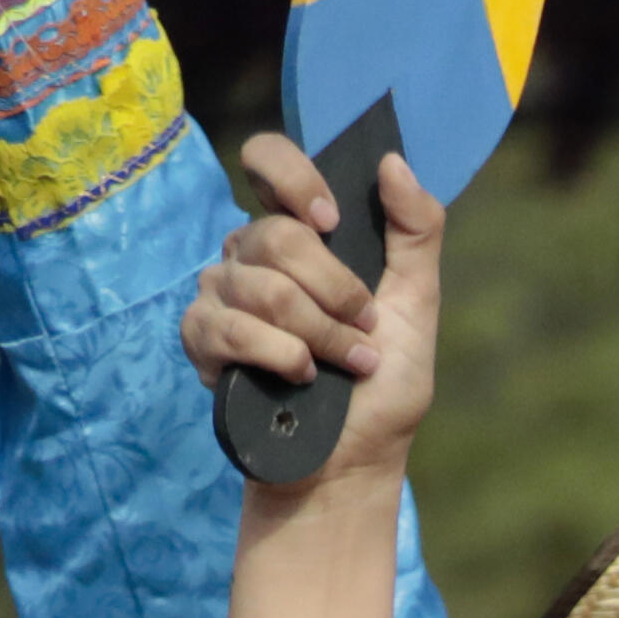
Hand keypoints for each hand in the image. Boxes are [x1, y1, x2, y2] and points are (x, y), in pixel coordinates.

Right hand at [188, 131, 440, 484]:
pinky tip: (301, 379)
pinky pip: (233, 329)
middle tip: (363, 332)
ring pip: (262, 287)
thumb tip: (391, 162)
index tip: (332, 220)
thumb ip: (415, 233)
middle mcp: (251, 254)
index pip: (267, 161)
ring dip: (321, 336)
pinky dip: (282, 357)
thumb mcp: (417, 304)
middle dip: (337, 292)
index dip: (294, 178)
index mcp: (299, 234)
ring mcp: (220, 293)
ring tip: (344, 366)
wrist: (356, 456)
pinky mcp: (201, 338)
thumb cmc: (384, 381)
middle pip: (278, 236)